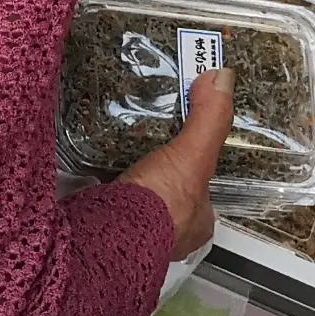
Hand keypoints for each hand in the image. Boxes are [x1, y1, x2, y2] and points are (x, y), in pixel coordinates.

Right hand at [120, 67, 233, 259]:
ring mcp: (139, 237)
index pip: (199, 189)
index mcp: (198, 224)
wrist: (110, 235)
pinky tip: (93, 177)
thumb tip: (222, 78)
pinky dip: (104, 192)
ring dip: (129, 185)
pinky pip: (110, 206)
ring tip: (114, 160)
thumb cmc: (158, 204)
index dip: (190, 167)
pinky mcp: (107, 232)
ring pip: (139, 204)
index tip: (175, 149)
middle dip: (158, 177)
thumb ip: (207, 120)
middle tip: (141, 152)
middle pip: (169, 197)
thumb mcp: (191, 155)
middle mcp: (173, 236)